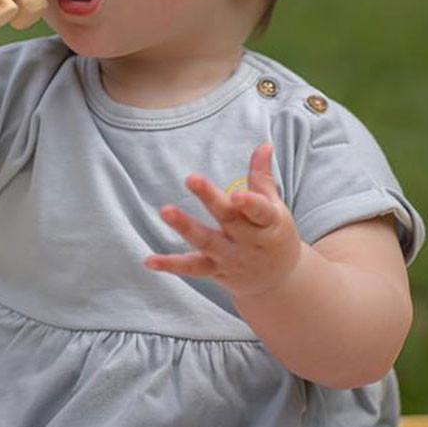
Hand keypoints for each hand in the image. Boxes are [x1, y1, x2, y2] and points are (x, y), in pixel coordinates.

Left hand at [144, 142, 302, 298]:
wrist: (278, 282)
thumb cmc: (274, 234)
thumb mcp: (274, 207)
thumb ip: (262, 176)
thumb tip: (264, 144)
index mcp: (268, 222)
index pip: (260, 211)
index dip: (250, 204)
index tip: (237, 194)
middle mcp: (249, 241)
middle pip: (228, 219)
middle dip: (210, 200)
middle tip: (192, 178)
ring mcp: (231, 257)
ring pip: (206, 242)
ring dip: (185, 227)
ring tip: (166, 211)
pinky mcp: (215, 271)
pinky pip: (192, 268)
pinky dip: (171, 265)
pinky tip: (149, 259)